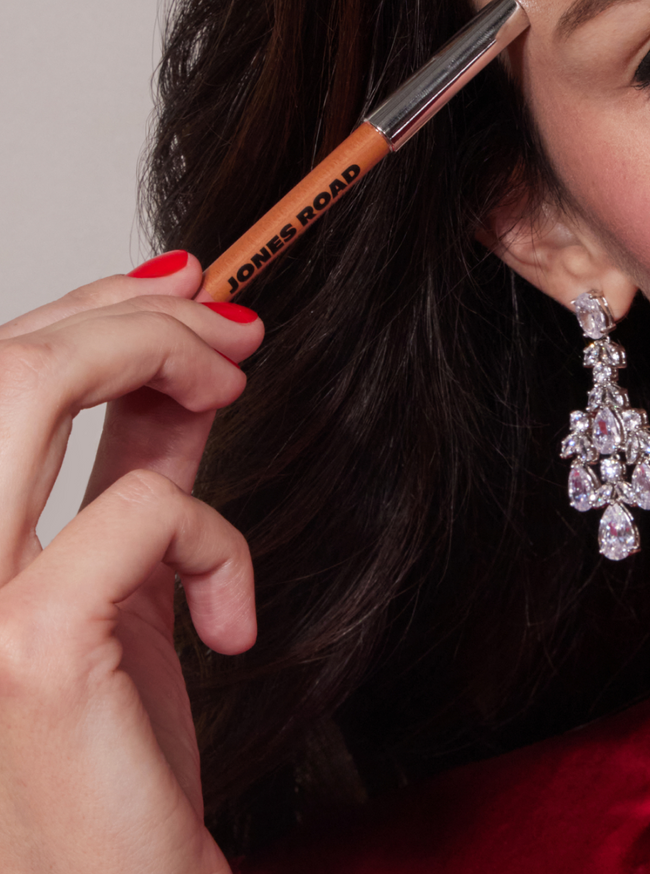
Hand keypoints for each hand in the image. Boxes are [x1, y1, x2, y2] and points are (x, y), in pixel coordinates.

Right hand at [0, 253, 261, 872]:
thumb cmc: (113, 757)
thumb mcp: (131, 582)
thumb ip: (141, 469)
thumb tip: (184, 367)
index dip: (85, 306)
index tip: (185, 287)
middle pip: (2, 362)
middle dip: (130, 313)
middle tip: (231, 333)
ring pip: (30, 387)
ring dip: (157, 354)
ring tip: (229, 385)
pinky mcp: (24, 649)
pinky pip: (140, 510)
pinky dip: (214, 535)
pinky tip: (227, 617)